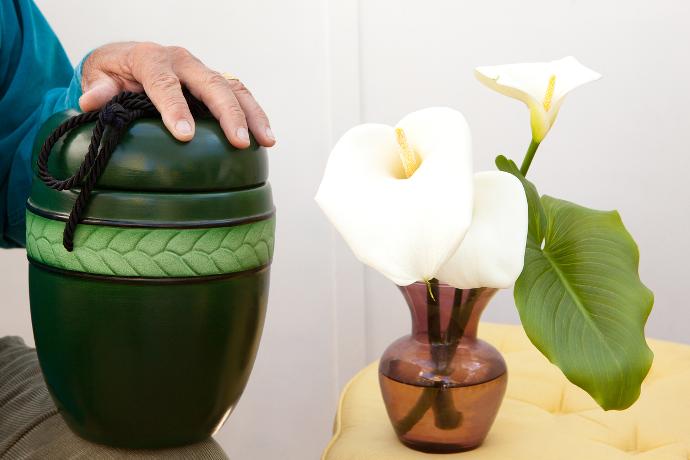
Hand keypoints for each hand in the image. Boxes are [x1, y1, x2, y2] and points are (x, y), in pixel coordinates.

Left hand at [79, 42, 274, 147]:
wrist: (130, 58)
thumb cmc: (114, 73)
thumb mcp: (99, 77)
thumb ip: (99, 89)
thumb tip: (92, 101)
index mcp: (152, 58)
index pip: (165, 83)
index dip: (176, 108)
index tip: (186, 134)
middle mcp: (182, 60)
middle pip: (211, 83)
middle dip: (227, 113)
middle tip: (238, 141)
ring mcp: (203, 70)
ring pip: (233, 87)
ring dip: (252, 114)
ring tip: (265, 141)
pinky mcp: (215, 81)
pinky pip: (240, 94)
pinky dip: (255, 114)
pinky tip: (265, 138)